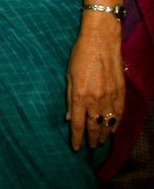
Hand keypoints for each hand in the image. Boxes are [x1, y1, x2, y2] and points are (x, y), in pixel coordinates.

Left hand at [66, 13, 124, 149]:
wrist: (101, 41)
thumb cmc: (80, 55)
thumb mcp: (68, 75)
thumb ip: (69, 98)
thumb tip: (68, 117)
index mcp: (80, 96)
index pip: (77, 124)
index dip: (76, 138)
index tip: (76, 148)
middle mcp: (96, 100)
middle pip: (94, 127)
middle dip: (91, 139)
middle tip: (90, 147)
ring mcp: (110, 97)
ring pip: (108, 123)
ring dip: (104, 134)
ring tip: (100, 142)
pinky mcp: (121, 92)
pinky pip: (119, 113)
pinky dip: (116, 123)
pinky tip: (112, 128)